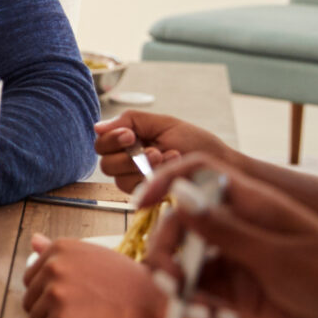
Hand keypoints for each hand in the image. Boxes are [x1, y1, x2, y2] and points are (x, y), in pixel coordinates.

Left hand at [22, 233, 162, 317]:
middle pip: (30, 299)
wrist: (153, 306)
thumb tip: (33, 241)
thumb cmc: (127, 283)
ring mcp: (56, 295)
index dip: (48, 291)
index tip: (72, 296)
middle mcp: (54, 268)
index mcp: (60, 250)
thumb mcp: (93, 256)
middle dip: (49, 310)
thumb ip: (60, 252)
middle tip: (79, 311)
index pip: (31, 277)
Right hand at [94, 111, 232, 193]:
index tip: (130, 136)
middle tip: (154, 152)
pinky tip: (172, 168)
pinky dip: (154, 178)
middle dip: (129, 158)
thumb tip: (98, 127)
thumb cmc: (195, 142)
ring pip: (119, 180)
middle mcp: (128, 162)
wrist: (219, 164)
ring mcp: (138, 181)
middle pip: (106, 164)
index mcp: (129, 141)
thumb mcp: (163, 124)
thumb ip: (131, 121)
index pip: (102, 144)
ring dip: (143, 168)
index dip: (111, 140)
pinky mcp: (149, 196)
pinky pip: (136, 191)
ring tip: (169, 158)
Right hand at [135, 155, 317, 317]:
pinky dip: (199, 306)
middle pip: (183, 225)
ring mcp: (240, 260)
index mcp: (255, 203)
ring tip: (195, 309)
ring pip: (188, 262)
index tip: (140, 205)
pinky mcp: (241, 294)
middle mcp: (243, 227)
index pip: (198, 175)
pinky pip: (203, 293)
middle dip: (167, 251)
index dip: (165, 183)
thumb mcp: (277, 255)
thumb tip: (179, 196)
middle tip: (170, 283)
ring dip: (181, 284)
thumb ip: (224, 230)